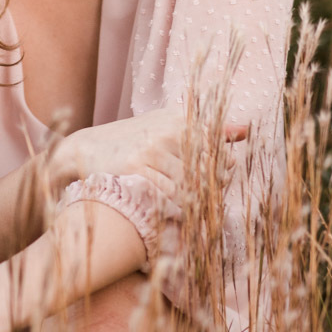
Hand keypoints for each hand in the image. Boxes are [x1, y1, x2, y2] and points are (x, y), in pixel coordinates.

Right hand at [52, 107, 247, 203]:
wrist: (85, 148)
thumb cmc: (133, 138)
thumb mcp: (168, 125)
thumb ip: (208, 129)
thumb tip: (246, 129)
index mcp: (180, 119)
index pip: (217, 147)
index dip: (223, 169)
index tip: (219, 183)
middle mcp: (170, 130)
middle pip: (207, 168)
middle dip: (211, 189)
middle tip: (208, 204)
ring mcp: (154, 148)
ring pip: (190, 183)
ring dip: (195, 201)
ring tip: (194, 213)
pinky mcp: (138, 167)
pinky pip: (170, 193)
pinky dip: (176, 206)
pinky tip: (175, 212)